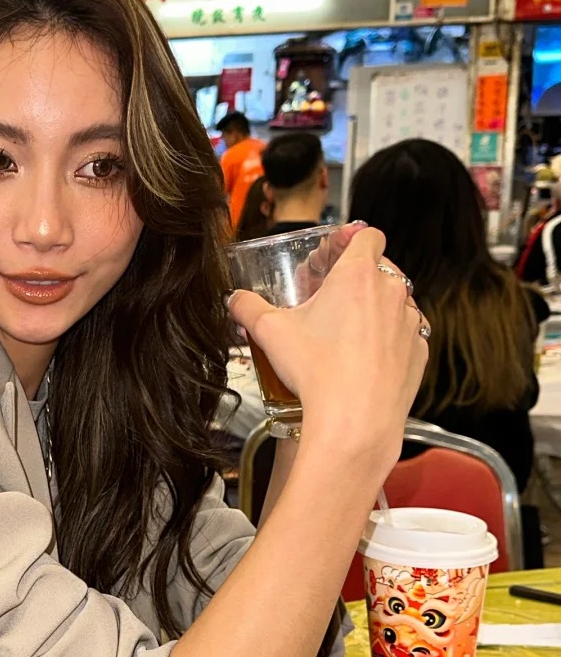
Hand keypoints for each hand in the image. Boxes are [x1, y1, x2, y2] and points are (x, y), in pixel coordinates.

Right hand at [229, 227, 427, 472]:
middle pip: (380, 266)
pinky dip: (389, 338)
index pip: (367, 234)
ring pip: (395, 301)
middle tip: (330, 297)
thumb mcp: (270, 333)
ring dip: (375, 307)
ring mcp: (410, 322)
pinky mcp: (420, 352)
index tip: (336, 252)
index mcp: (358, 275)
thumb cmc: (319, 373)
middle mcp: (392, 292)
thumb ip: (248, 308)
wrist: (355, 422)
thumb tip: (236, 301)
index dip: (350, 239)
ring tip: (346, 330)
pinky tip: (364, 356)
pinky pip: (405, 334)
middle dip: (357, 276)